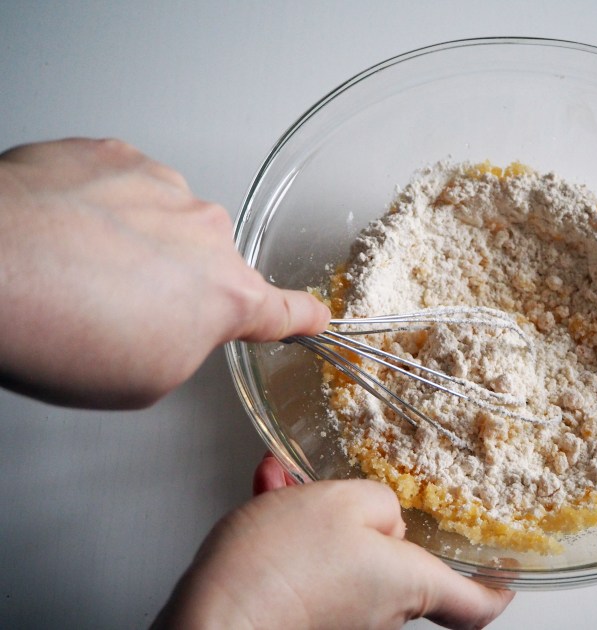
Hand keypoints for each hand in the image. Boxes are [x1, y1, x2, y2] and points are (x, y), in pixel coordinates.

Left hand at [0, 138, 329, 407]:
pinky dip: (99, 209)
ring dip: (134, 243)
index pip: (285, 310)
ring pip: (163, 222)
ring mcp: (162, 187)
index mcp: (226, 296)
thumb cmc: (56, 328)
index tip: (315, 313)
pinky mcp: (114, 156)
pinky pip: (122, 187)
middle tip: (114, 308)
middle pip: (206, 264)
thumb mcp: (145, 380)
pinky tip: (63, 232)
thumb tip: (182, 318)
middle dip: (173, 284)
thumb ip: (189, 346)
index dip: (303, 316)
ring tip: (77, 269)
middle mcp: (207, 233)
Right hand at [154, 455, 513, 628]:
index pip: (476, 603)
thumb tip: (383, 517)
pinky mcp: (307, 611)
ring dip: (322, 514)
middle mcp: (384, 607)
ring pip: (349, 553)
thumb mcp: (343, 501)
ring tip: (285, 481)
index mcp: (410, 581)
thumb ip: (379, 501)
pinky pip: (313, 563)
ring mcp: (345, 613)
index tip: (510, 574)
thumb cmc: (282, 566)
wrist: (216, 616)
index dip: (497, 588)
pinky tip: (269, 491)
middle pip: (403, 561)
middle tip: (350, 488)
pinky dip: (295, 531)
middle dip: (375, 518)